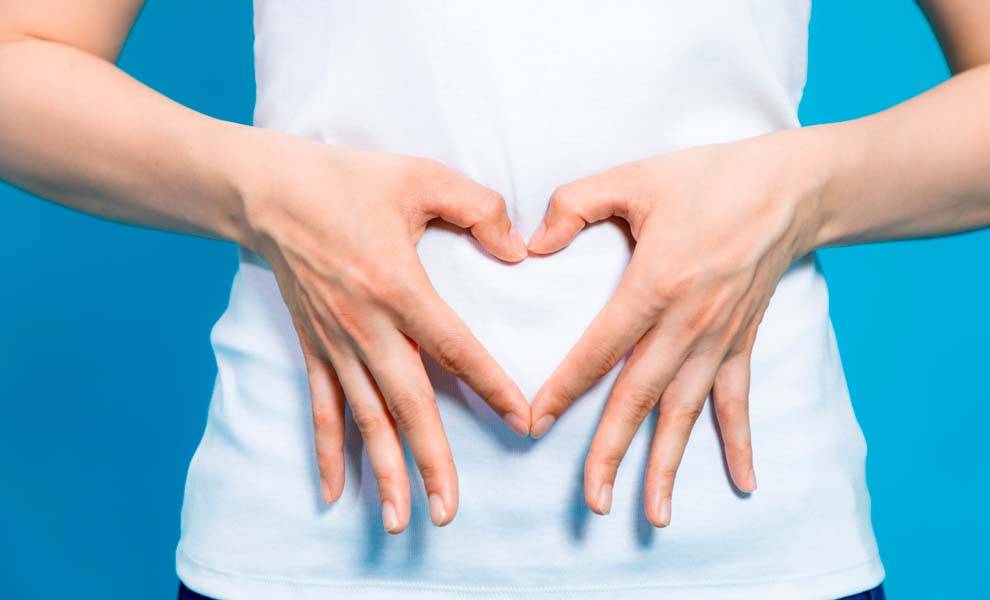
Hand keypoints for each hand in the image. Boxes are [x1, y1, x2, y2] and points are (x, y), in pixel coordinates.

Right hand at [238, 131, 530, 532]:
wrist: (268, 190)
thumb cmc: (347, 179)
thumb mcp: (421, 177)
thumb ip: (478, 208)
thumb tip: (518, 250)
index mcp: (398, 285)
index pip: (455, 349)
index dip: (491, 387)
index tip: (521, 422)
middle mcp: (365, 325)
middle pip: (406, 404)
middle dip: (431, 460)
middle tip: (448, 510)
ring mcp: (335, 342)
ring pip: (365, 418)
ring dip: (384, 471)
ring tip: (402, 519)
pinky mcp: (313, 346)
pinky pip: (322, 407)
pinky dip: (328, 451)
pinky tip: (335, 492)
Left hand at [527, 128, 826, 526]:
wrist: (790, 187)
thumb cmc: (709, 179)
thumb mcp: (635, 177)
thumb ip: (575, 204)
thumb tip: (532, 244)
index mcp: (656, 284)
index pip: (598, 350)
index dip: (563, 389)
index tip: (534, 424)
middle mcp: (688, 323)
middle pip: (640, 398)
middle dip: (612, 452)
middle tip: (593, 501)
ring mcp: (719, 339)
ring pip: (686, 412)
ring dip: (669, 464)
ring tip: (654, 515)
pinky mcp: (742, 342)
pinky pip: (738, 400)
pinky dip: (739, 442)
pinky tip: (743, 483)